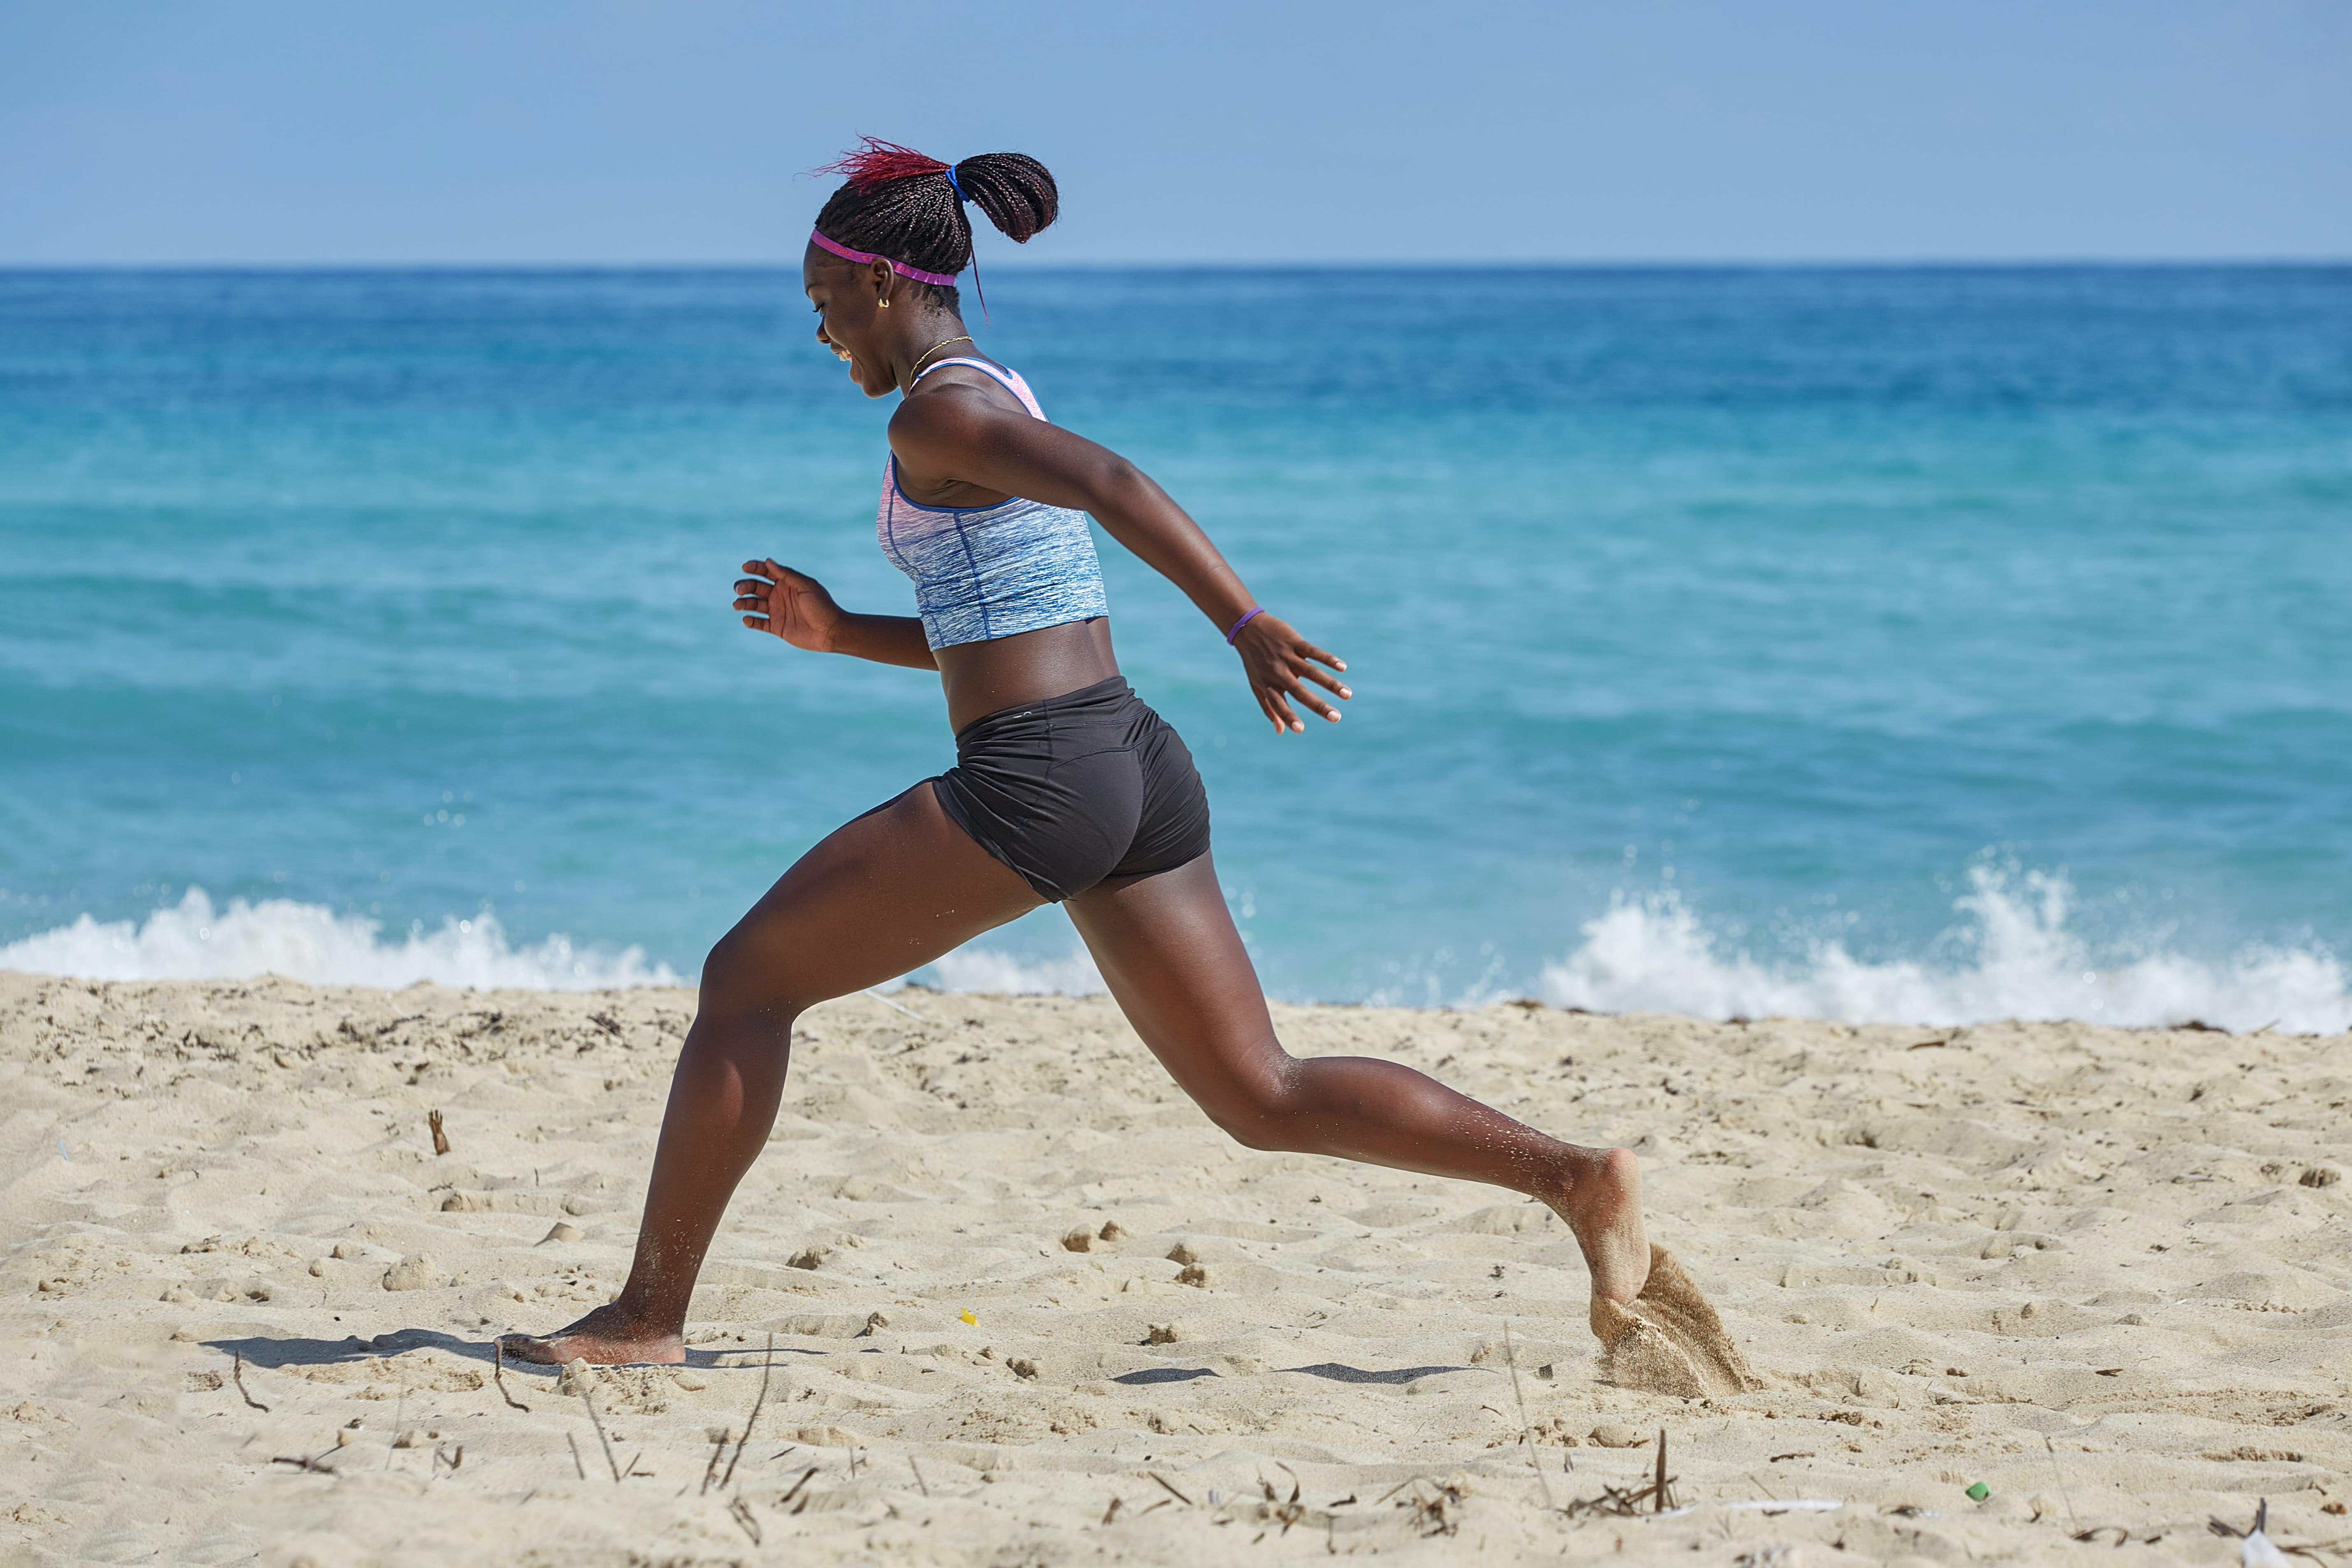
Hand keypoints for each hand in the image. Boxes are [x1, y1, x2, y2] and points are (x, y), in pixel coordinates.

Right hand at [733, 558, 842, 651]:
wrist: (831, 631)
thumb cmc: (822, 606)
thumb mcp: (806, 586)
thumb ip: (787, 574)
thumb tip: (768, 561)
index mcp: (786, 582)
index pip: (765, 571)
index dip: (754, 567)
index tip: (745, 567)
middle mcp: (779, 595)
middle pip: (755, 587)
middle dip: (745, 586)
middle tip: (740, 590)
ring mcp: (777, 611)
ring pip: (754, 604)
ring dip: (743, 603)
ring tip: (737, 605)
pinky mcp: (777, 627)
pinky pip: (759, 623)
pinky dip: (750, 621)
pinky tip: (747, 619)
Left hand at [1233, 614, 1350, 733]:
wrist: (1248, 628)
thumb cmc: (1255, 662)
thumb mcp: (1257, 685)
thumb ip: (1269, 708)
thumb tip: (1280, 731)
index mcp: (1268, 685)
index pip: (1279, 705)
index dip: (1288, 717)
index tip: (1300, 730)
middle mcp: (1278, 672)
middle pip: (1300, 692)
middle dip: (1319, 706)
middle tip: (1336, 718)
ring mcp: (1287, 657)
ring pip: (1312, 672)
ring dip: (1331, 684)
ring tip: (1347, 694)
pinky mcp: (1295, 642)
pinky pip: (1314, 652)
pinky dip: (1329, 659)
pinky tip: (1342, 667)